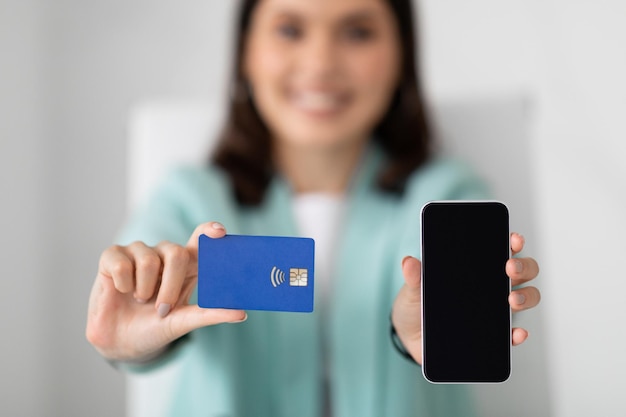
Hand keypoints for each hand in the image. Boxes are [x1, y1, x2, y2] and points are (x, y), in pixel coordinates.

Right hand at [86, 222, 246, 361]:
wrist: (122, 343)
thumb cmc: (156, 328)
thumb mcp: (184, 322)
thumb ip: (210, 314)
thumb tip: (242, 313)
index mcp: (186, 265)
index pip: (200, 239)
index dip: (209, 232)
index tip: (220, 232)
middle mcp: (164, 254)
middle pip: (177, 253)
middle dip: (171, 285)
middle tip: (162, 309)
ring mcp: (138, 252)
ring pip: (148, 260)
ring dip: (145, 289)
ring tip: (140, 300)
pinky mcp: (113, 256)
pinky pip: (122, 263)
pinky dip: (124, 285)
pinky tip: (122, 292)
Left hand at [391, 232, 540, 364]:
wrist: (411, 337)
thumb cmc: (417, 306)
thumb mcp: (413, 289)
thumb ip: (414, 276)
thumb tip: (409, 262)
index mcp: (476, 268)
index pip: (501, 248)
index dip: (512, 241)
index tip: (513, 239)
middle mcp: (491, 285)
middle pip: (523, 271)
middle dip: (523, 266)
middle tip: (510, 267)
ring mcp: (495, 309)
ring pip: (526, 297)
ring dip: (525, 296)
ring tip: (511, 299)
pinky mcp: (493, 335)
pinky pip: (513, 334)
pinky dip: (518, 334)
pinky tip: (516, 333)